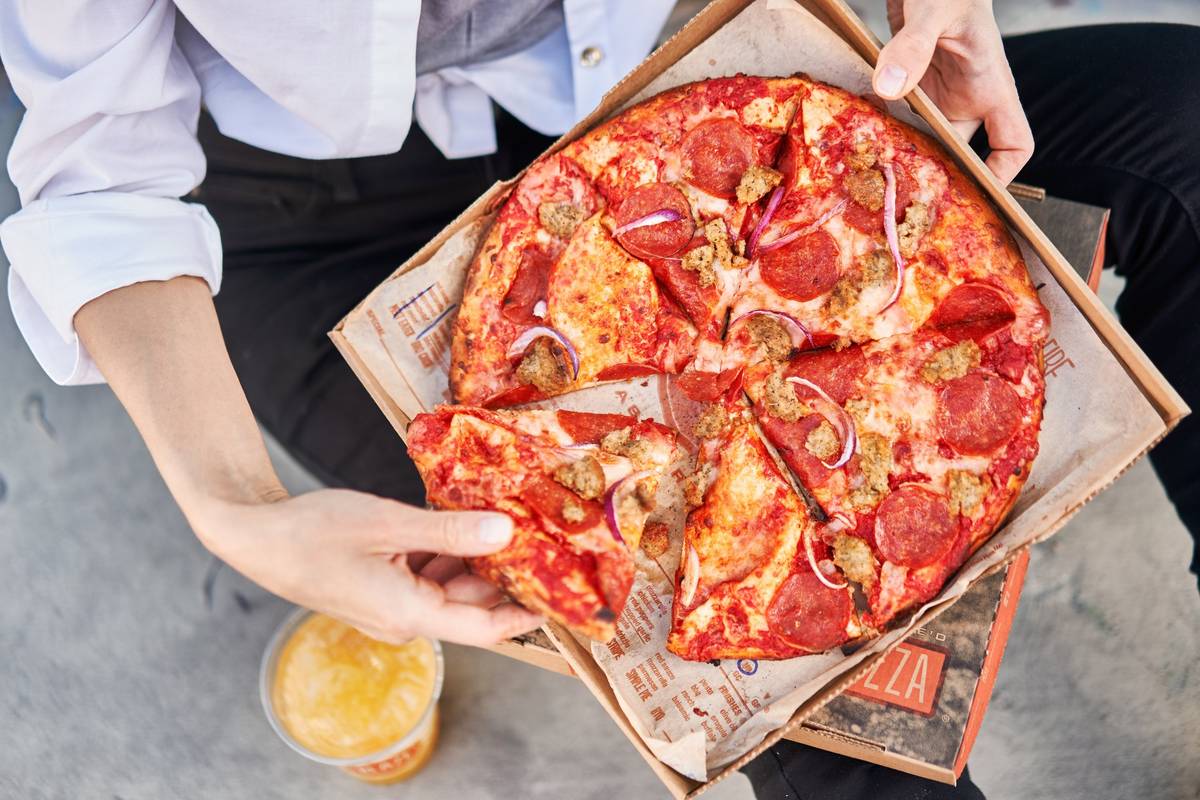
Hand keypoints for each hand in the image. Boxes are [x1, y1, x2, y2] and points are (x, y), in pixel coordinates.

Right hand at [196, 488, 544, 646]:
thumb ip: (448, 530)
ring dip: (478, 553)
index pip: (487, 626)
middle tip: (546, 531)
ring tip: (514, 515)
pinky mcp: (384, 585)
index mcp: (408, 613)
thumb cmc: (309, 531)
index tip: (567, 593)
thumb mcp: (385, 523)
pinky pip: (429, 571)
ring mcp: (393, 602)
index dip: (530, 612)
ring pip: (453, 582)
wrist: (251, 534)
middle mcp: (406, 616)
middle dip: (509, 569)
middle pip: (473, 600)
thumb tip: (505, 532)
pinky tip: (465, 515)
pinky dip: (448, 548)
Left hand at [872, 0, 1032, 183]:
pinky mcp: (909, 87)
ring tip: (873, 177)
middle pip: (958, 156)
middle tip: (902, 200)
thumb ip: (914, 46)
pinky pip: (898, 119)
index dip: (1001, 175)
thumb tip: (890, 87)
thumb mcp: (934, 9)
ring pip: (923, 142)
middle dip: (935, 178)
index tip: (974, 193)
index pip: (1014, 144)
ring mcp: (937, 95)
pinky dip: (880, 129)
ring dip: (901, 156)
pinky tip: (855, 139)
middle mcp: (966, 99)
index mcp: (990, 87)